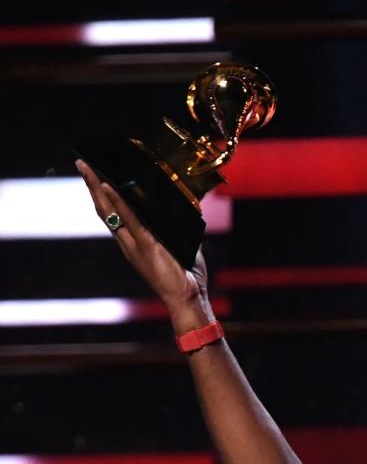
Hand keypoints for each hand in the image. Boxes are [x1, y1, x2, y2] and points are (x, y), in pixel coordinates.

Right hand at [76, 159, 212, 328]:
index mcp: (134, 242)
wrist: (187, 299)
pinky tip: (108, 188)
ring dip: (97, 189)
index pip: (113, 214)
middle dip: (92, 185)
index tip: (96, 175)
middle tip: (82, 164)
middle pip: (104, 209)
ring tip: (88, 170)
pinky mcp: (145, 246)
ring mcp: (134, 244)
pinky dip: (117, 203)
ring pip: (109, 211)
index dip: (103, 195)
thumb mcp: (180, 247)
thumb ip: (176, 231)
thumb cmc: (187, 276)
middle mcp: (128, 242)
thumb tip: (185, 211)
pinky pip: (128, 220)